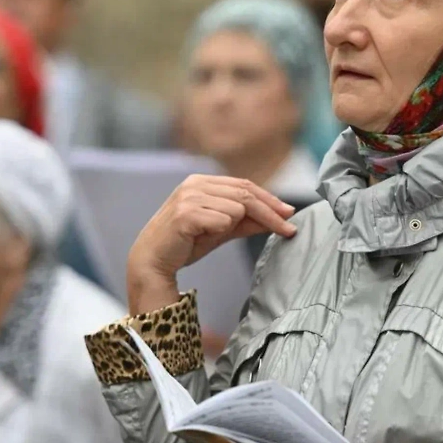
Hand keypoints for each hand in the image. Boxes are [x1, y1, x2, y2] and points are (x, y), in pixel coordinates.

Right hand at [127, 176, 295, 312]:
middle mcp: (195, 184)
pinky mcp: (186, 212)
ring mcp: (189, 196)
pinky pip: (223, 220)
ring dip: (232, 226)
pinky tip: (200, 237)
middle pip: (246, 194)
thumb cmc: (185, 243)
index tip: (289, 214)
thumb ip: (246, 221)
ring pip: (237, 208)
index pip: (245, 185)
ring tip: (209, 235)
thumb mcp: (221, 230)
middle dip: (270, 213)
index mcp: (202, 182)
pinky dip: (219, 231)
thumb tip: (279, 218)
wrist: (153, 261)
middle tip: (289, 229)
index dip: (269, 200)